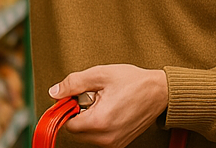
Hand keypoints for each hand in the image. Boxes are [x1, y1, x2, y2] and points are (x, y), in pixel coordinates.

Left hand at [50, 65, 168, 147]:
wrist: (160, 92)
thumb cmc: (133, 81)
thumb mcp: (100, 74)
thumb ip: (73, 83)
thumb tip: (55, 92)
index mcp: (99, 122)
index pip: (68, 124)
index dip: (68, 108)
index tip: (76, 96)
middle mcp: (106, 138)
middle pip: (76, 131)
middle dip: (78, 114)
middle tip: (93, 97)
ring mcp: (114, 143)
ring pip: (87, 136)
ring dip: (89, 120)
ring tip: (104, 103)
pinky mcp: (120, 144)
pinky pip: (99, 138)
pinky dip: (99, 126)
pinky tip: (110, 111)